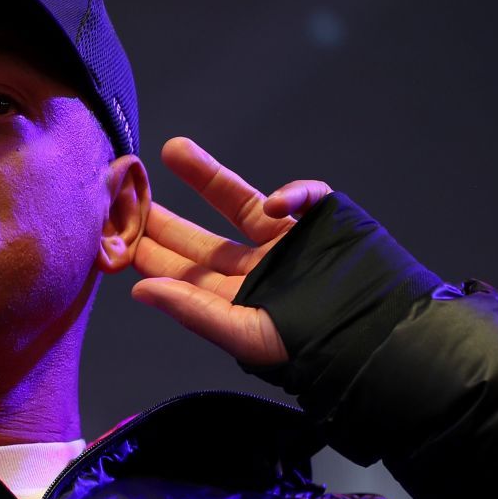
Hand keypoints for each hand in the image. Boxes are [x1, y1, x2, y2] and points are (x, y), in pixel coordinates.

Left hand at [129, 137, 332, 366]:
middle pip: (199, 237)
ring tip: (173, 150)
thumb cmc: (310, 348)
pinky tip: (278, 202)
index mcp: (233, 297)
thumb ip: (194, 311)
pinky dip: (294, 194)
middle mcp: (254, 267)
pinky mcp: (323, 222)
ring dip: (208, 176)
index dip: (148, 250)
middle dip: (164, 214)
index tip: (115, 230)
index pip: (180, 271)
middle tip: (128, 188)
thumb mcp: (244, 334)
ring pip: (241, 201)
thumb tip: (140, 290)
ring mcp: (287, 242)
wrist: (382, 340)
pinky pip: (306, 198)